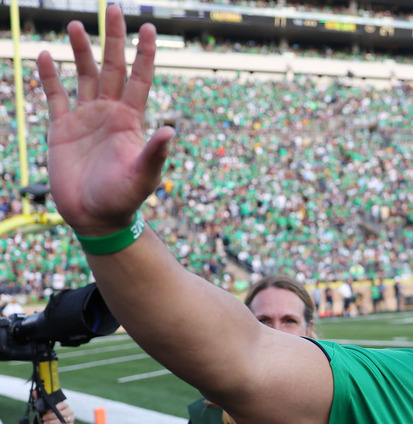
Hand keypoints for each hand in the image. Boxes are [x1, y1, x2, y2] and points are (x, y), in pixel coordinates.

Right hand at [37, 5, 174, 235]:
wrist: (94, 217)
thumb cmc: (124, 199)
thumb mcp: (144, 177)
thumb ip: (155, 154)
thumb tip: (170, 130)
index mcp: (132, 119)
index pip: (141, 78)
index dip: (145, 54)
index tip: (149, 28)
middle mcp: (110, 112)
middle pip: (113, 67)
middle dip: (114, 39)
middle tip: (115, 8)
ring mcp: (86, 118)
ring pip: (83, 75)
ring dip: (81, 51)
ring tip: (77, 25)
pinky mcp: (62, 129)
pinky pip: (54, 96)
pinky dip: (49, 77)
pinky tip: (45, 55)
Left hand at [40, 401, 74, 423]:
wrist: (57, 422)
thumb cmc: (53, 414)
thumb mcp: (47, 408)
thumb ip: (41, 400)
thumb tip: (34, 392)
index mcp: (65, 405)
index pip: (62, 404)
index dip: (55, 407)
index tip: (48, 411)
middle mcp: (69, 411)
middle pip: (62, 413)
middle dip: (52, 416)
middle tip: (44, 418)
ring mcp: (71, 418)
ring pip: (63, 420)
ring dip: (53, 422)